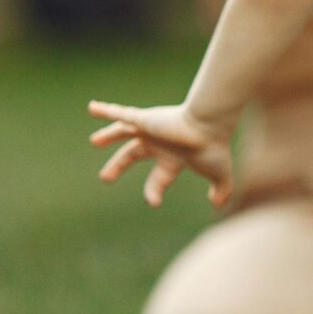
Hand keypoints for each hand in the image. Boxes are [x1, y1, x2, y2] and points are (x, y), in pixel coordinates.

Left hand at [87, 100, 236, 207]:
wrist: (209, 127)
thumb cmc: (212, 149)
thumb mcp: (219, 175)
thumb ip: (221, 190)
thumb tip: (217, 205)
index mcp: (173, 157)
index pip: (158, 178)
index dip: (153, 192)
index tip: (153, 203)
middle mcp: (159, 142)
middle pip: (133, 154)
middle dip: (119, 165)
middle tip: (105, 178)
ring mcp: (150, 129)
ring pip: (124, 131)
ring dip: (108, 135)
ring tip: (94, 142)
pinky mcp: (144, 119)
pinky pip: (121, 113)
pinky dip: (106, 110)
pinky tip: (92, 108)